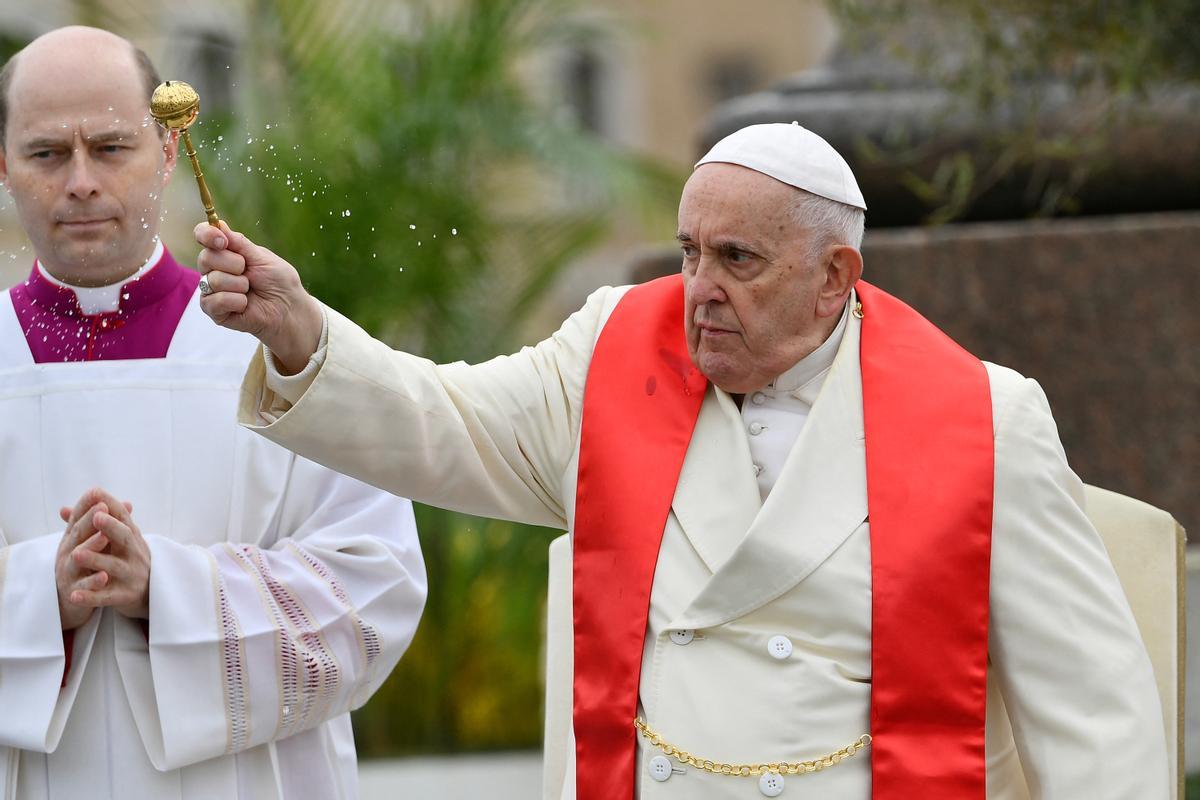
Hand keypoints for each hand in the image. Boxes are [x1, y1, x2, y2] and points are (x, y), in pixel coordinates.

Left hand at [57, 488, 150, 620]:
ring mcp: (131, 574)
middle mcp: (134, 552)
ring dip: (96, 560)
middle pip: (124, 537)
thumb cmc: (127, 559)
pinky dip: (91, 596)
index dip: (110, 505)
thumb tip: (64, 509)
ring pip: (113, 566)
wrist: (150, 593)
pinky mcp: (125, 596)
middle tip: (96, 517)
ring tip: (77, 555)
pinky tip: (74, 594)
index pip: (123, 517)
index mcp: (131, 536)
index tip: (96, 493)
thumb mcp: (115, 541)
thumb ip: (92, 525)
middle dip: (111, 527)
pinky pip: (106, 596)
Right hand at [195, 221, 323, 373]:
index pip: (203, 235)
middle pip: (205, 257)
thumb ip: (239, 243)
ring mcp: (211, 289)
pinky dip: (236, 301)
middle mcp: (214, 268)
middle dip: (233, 264)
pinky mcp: (213, 310)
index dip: (207, 235)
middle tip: (248, 272)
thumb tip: (219, 224)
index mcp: (226, 251)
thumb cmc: (279, 282)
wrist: (288, 309)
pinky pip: (215, 301)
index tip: (221, 241)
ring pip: (212, 280)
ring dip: (239, 285)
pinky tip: (245, 305)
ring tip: (250, 291)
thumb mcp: (262, 258)